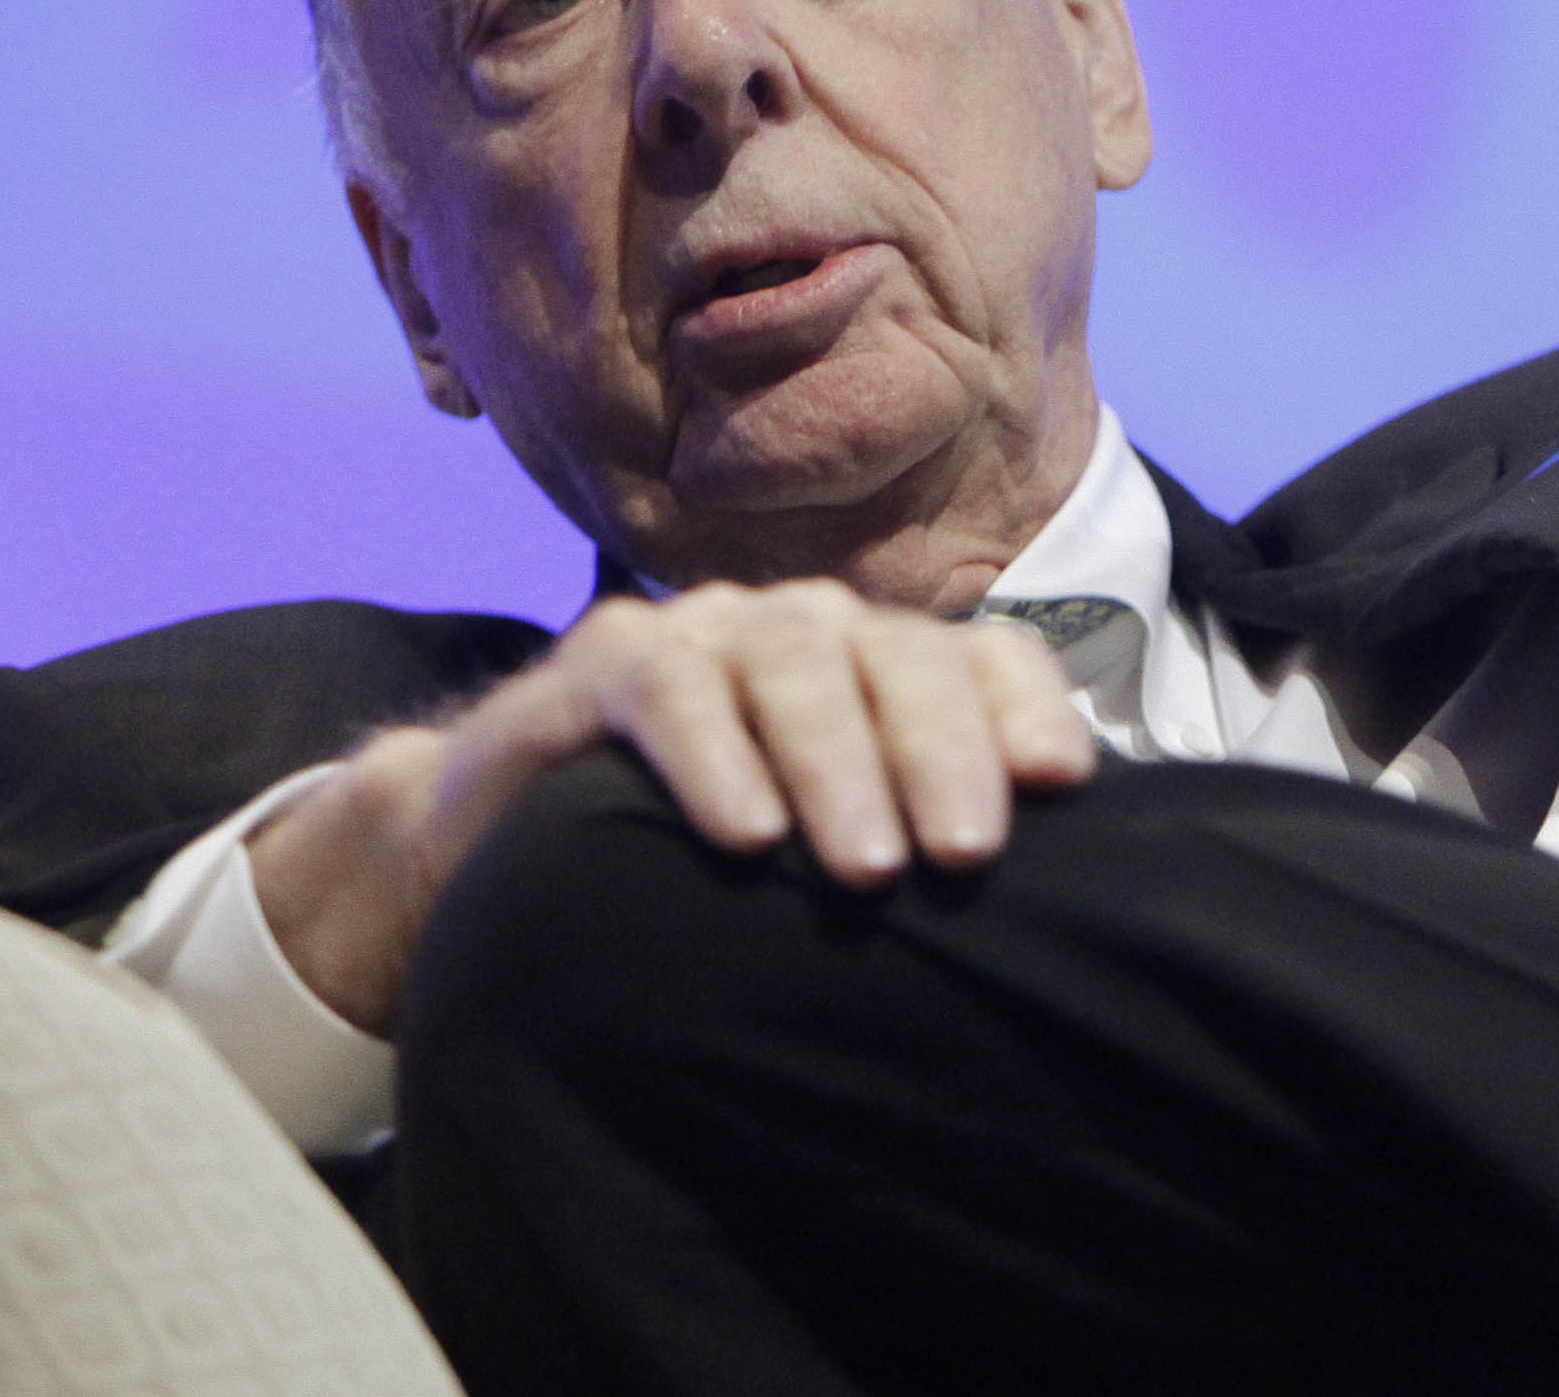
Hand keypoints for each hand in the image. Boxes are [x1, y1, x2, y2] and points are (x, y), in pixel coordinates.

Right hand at [248, 583, 1100, 1031]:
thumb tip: (1042, 926)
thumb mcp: (819, 856)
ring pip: (794, 661)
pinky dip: (713, 755)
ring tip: (868, 869)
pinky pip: (669, 687)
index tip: (1061, 786)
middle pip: (898, 657)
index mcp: (879, 669)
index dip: (1025, 710)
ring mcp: (705, 633)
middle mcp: (806, 632)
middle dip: (940, 752)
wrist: (497, 851)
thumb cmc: (692, 863)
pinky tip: (744, 833)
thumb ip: (911, 851)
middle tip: (965, 856)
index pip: (982, 659)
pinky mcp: (604, 661)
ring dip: (836, 762)